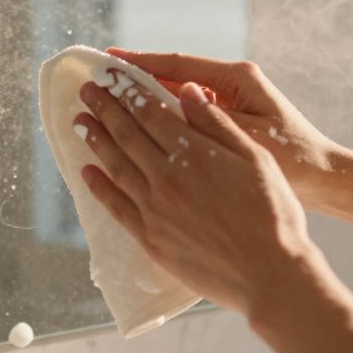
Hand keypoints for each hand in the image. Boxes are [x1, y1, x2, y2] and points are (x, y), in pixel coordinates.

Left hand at [75, 77, 331, 328]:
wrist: (269, 274)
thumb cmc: (272, 213)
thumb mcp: (255, 157)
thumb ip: (217, 123)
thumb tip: (188, 90)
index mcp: (193, 153)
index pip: (150, 112)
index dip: (128, 91)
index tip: (112, 77)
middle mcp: (166, 177)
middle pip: (127, 135)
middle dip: (105, 108)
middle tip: (87, 91)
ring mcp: (154, 209)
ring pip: (116, 166)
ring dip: (96, 140)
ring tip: (80, 122)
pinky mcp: (150, 238)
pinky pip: (116, 206)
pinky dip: (98, 186)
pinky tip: (87, 171)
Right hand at [107, 48, 345, 212]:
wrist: (324, 180)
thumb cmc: (294, 160)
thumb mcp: (251, 139)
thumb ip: (215, 119)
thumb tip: (179, 94)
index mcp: (237, 79)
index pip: (179, 66)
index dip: (141, 63)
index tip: (109, 61)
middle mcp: (229, 86)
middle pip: (172, 76)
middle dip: (135, 78)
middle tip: (97, 77)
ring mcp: (226, 104)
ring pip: (175, 95)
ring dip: (144, 98)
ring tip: (108, 99)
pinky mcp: (226, 122)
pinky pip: (185, 115)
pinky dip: (161, 118)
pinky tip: (136, 128)